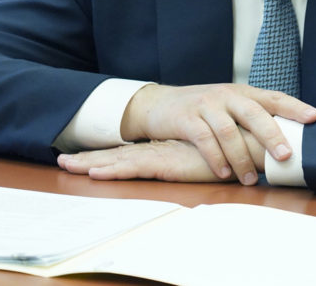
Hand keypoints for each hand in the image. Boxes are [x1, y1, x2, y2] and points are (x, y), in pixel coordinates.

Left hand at [56, 131, 264, 182]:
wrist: (252, 144)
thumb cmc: (238, 150)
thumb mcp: (215, 157)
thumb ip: (205, 157)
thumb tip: (201, 162)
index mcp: (170, 148)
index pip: (134, 152)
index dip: (110, 154)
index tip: (88, 158)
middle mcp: (162, 148)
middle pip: (120, 153)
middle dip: (91, 156)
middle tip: (63, 160)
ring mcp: (163, 153)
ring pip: (120, 159)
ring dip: (92, 162)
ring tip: (66, 165)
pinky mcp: (169, 162)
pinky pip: (135, 167)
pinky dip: (113, 170)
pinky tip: (93, 172)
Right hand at [119, 83, 315, 185]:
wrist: (159, 104)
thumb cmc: (203, 111)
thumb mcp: (229, 107)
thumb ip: (252, 119)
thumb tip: (286, 142)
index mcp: (243, 92)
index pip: (274, 97)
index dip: (295, 107)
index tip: (315, 118)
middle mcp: (227, 95)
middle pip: (254, 112)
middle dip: (272, 135)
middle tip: (286, 156)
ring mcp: (206, 105)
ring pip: (228, 130)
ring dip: (241, 157)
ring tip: (251, 179)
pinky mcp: (187, 118)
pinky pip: (204, 138)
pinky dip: (216, 158)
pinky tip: (224, 174)